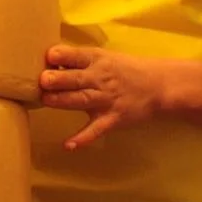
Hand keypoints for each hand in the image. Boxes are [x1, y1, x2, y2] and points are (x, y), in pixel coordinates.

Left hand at [39, 44, 173, 148]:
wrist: (159, 86)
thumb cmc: (125, 70)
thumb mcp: (105, 58)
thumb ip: (80, 61)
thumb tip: (48, 63)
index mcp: (98, 60)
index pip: (78, 56)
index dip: (63, 56)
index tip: (48, 56)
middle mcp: (101, 79)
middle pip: (77, 79)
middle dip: (59, 79)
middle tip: (43, 80)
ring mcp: (107, 100)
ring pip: (82, 100)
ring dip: (63, 101)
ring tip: (46, 100)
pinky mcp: (113, 119)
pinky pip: (96, 130)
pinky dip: (83, 138)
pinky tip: (69, 145)